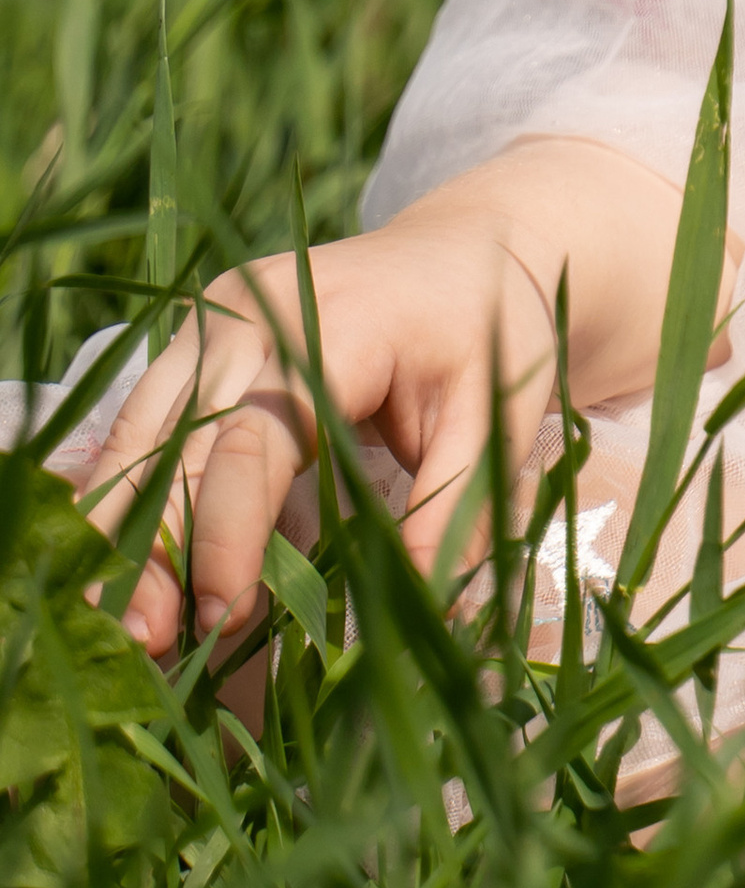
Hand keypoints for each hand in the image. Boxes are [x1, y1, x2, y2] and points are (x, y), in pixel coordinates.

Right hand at [84, 140, 685, 660]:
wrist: (467, 246)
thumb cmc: (488, 329)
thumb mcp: (495, 413)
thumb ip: (451, 507)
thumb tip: (416, 612)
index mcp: (336, 325)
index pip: (255, 437)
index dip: (228, 532)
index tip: (224, 616)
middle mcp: (255, 312)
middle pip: (180, 438)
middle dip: (155, 545)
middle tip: (143, 641)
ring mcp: (216, 316)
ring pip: (142, 428)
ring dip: (119, 525)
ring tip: (106, 619)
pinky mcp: (197, 335)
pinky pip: (143, 417)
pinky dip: (125, 490)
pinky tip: (113, 564)